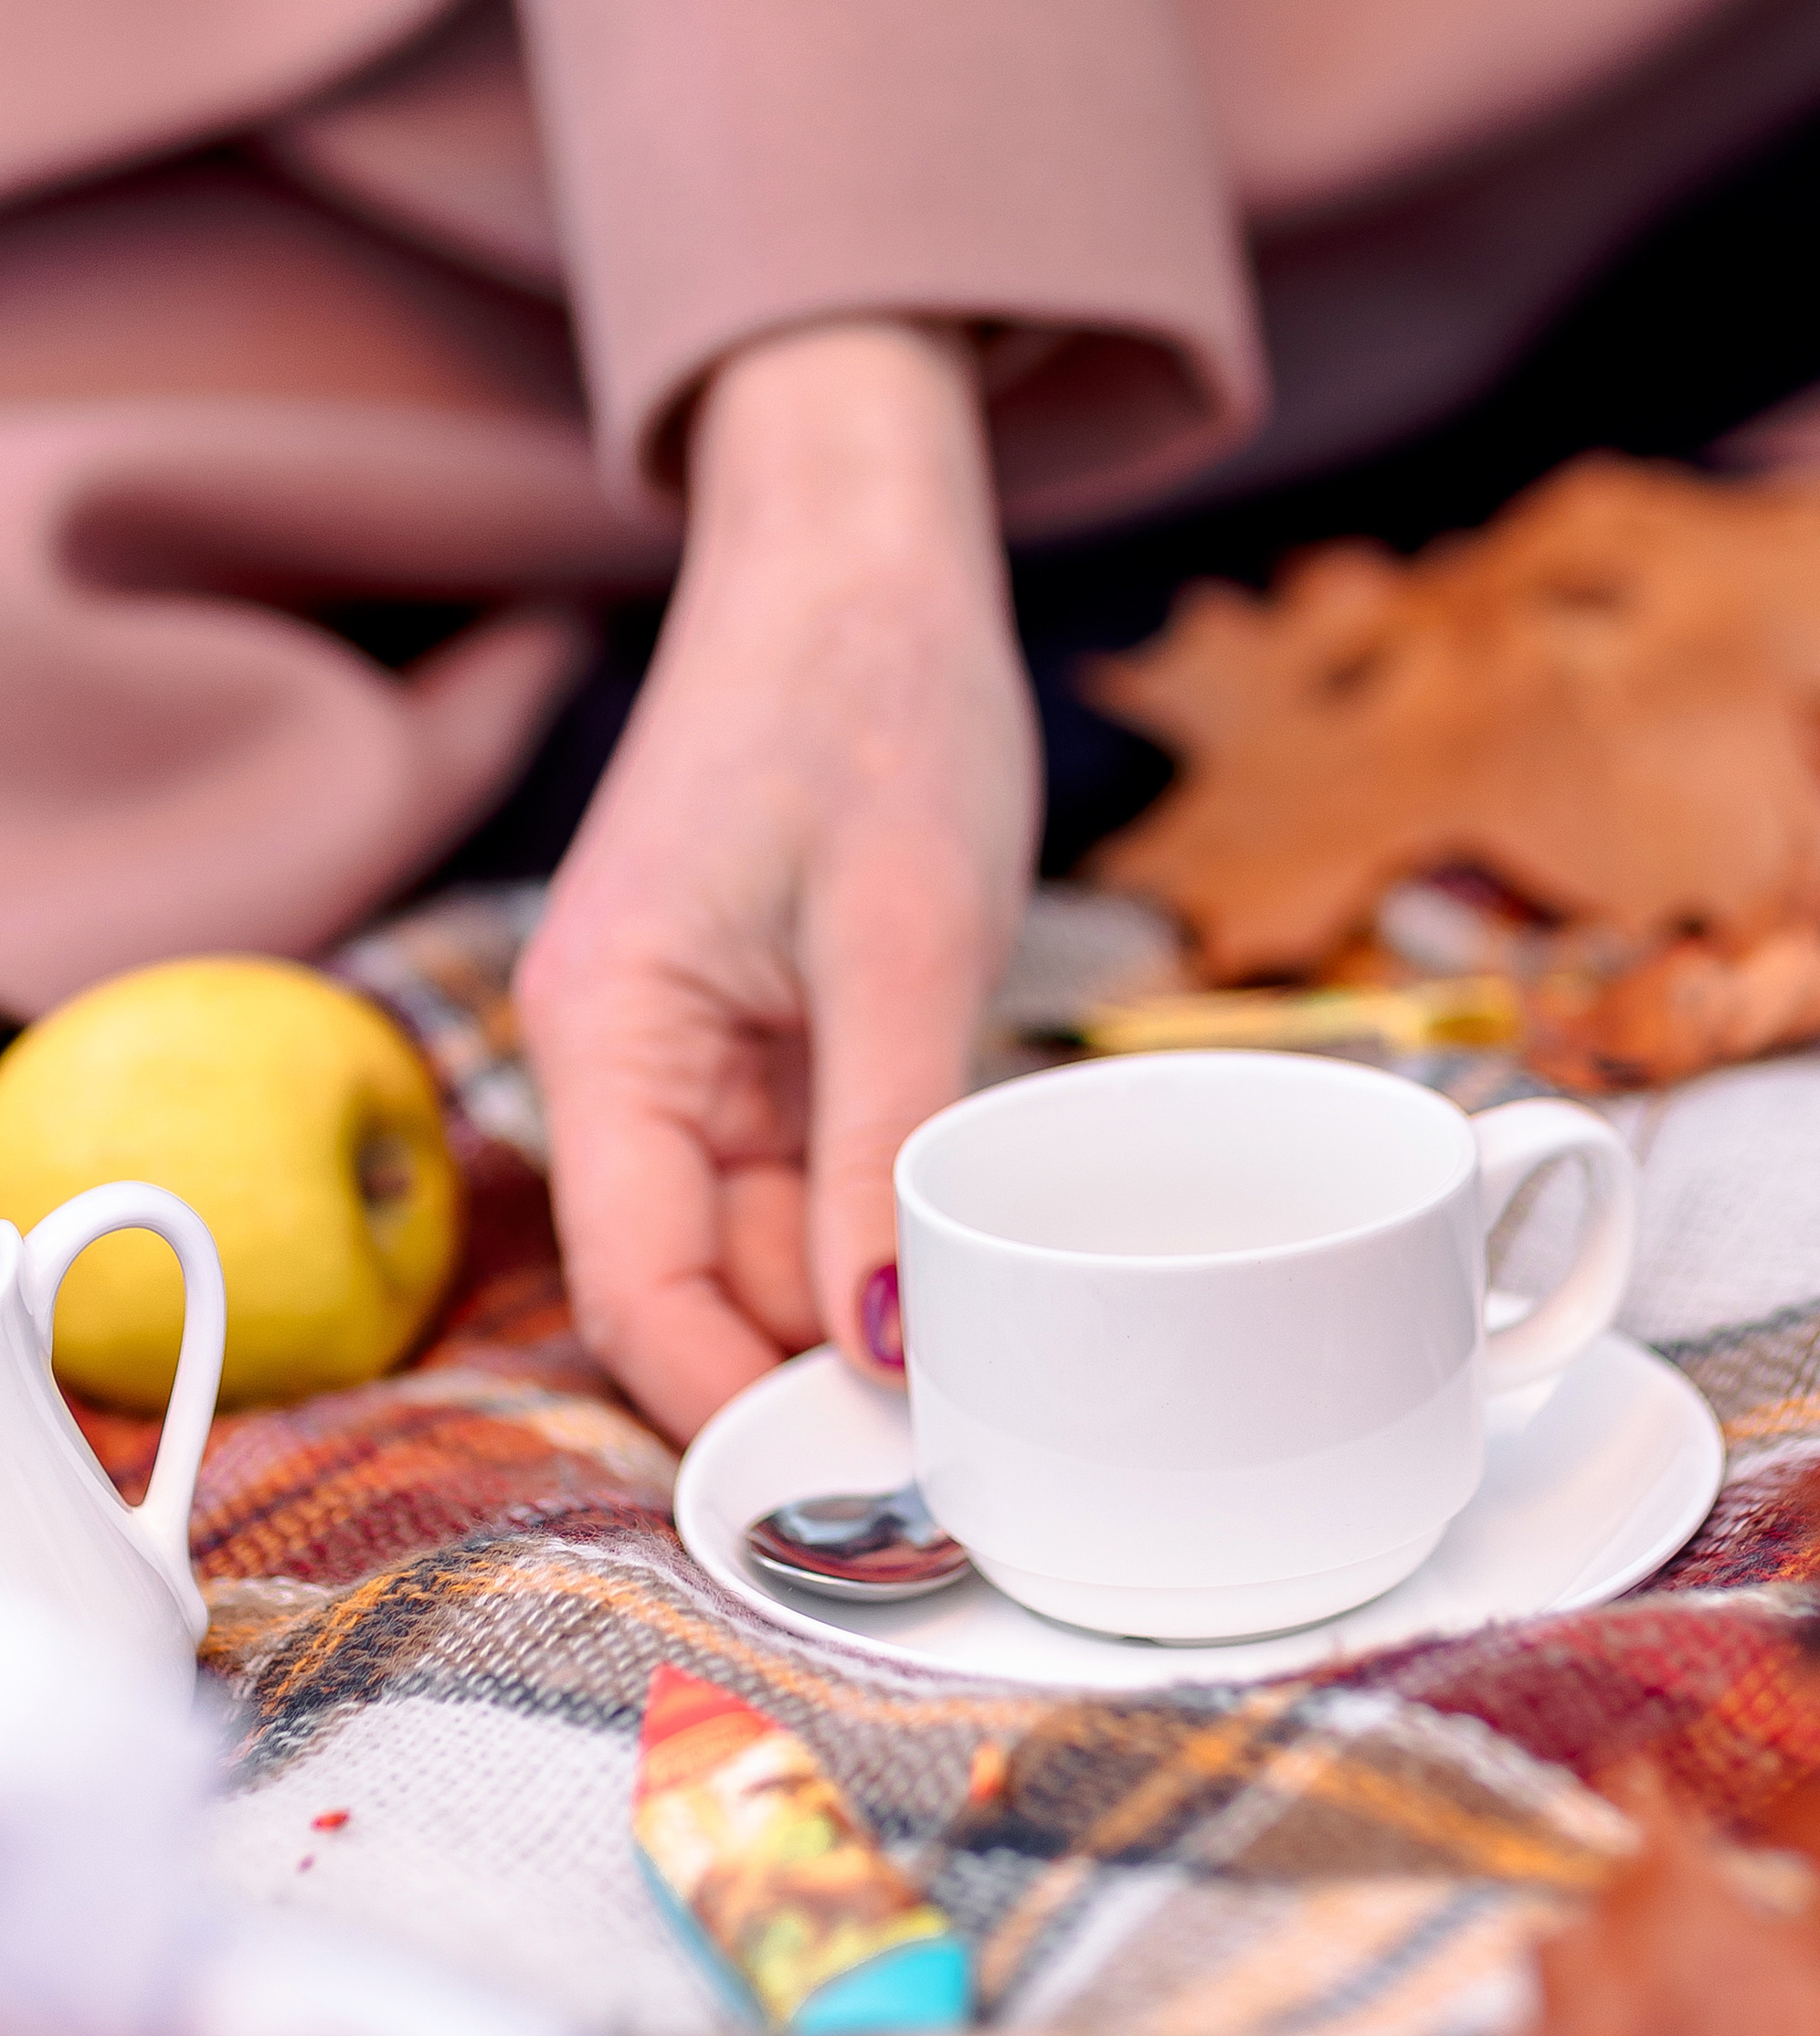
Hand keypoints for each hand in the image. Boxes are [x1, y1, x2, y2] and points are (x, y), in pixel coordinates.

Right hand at [517, 320, 1038, 1439]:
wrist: (864, 543)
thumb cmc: (871, 696)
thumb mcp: (903, 932)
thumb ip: (887, 1149)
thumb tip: (883, 1353)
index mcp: (609, 1032)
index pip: (636, 1286)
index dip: (733, 1405)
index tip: (865, 1491)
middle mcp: (625, 1053)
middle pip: (699, 1276)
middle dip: (813, 1369)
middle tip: (970, 1452)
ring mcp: (694, 1038)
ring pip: (764, 1231)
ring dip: (857, 1297)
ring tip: (994, 1361)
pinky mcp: (763, 1016)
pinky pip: (807, 1159)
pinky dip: (879, 1213)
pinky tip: (973, 1249)